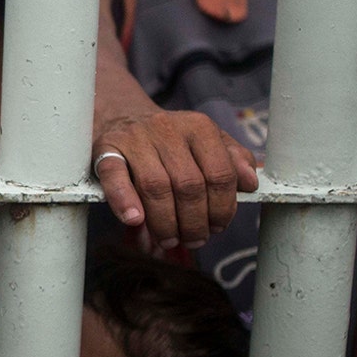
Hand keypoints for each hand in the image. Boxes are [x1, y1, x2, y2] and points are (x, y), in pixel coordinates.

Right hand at [93, 109, 257, 249]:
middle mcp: (167, 128)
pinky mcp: (106, 149)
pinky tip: (134, 220)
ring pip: (155, 186)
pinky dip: (124, 200)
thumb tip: (251, 183)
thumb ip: (232, 160)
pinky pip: (114, 176)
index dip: (223, 208)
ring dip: (165, 222)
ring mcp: (134, 138)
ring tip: (170, 240)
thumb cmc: (171, 140)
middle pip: (189, 185)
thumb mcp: (207, 142)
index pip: (220, 173)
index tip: (218, 227)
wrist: (122, 116)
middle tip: (195, 240)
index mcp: (198, 126)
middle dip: (195, 222)